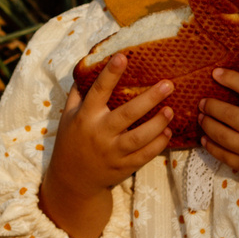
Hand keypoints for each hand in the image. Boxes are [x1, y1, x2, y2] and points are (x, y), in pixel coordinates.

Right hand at [38, 55, 172, 237]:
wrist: (72, 180)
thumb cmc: (71, 140)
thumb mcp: (68, 116)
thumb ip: (78, 94)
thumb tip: (87, 67)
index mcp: (85, 117)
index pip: (99, 91)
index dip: (111, 74)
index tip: (123, 57)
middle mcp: (99, 133)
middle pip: (127, 114)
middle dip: (149, 98)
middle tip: (168, 84)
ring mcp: (112, 152)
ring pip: (139, 137)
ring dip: (158, 123)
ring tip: (171, 110)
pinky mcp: (124, 167)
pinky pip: (144, 155)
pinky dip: (158, 144)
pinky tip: (168, 132)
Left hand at [196, 71, 238, 193]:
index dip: (230, 79)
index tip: (215, 73)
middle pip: (227, 114)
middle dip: (210, 105)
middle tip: (202, 101)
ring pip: (220, 136)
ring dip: (207, 124)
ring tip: (201, 117)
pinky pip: (224, 156)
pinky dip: (211, 146)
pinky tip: (205, 138)